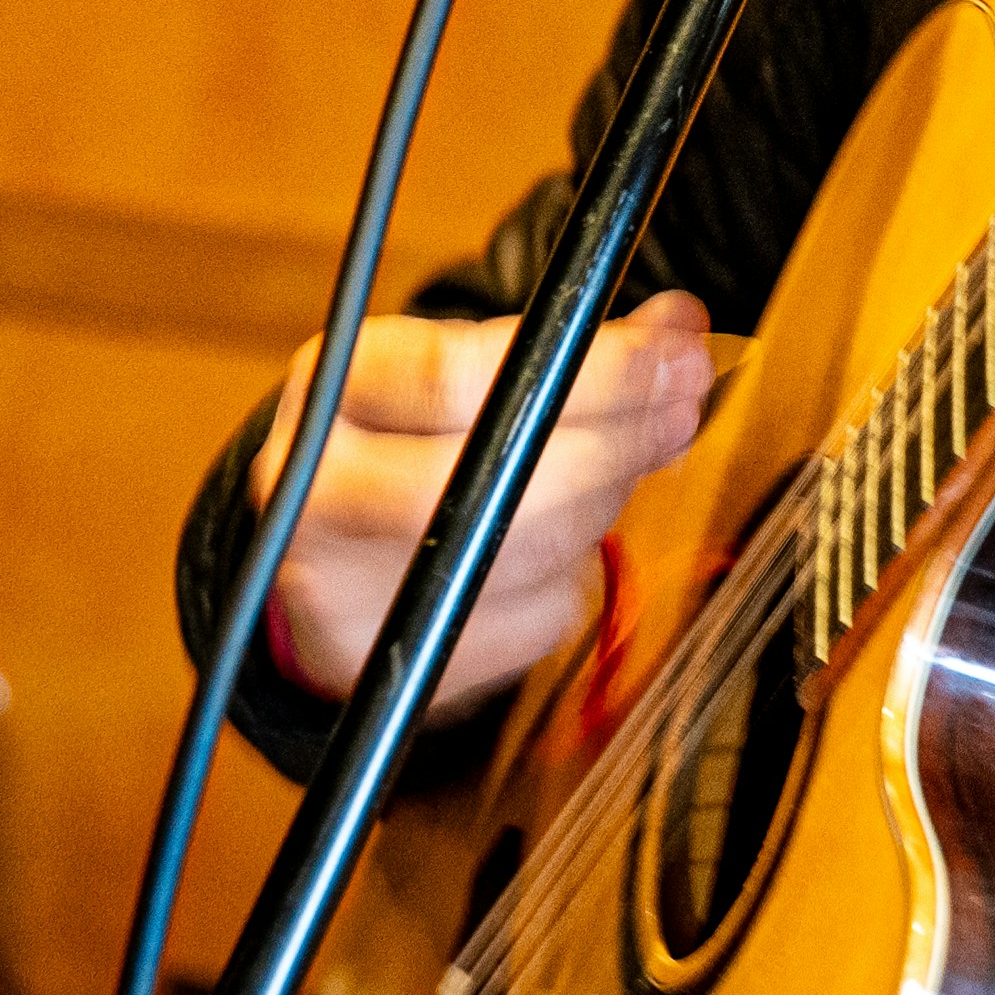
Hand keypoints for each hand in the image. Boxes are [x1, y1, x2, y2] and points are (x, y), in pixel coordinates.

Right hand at [252, 294, 710, 707]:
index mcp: (335, 393)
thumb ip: (563, 343)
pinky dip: (573, 574)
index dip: (587, 369)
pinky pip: (533, 621)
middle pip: (499, 476)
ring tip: (634, 460)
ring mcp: (343, 594)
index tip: (669, 356)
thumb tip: (678, 328)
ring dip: (605, 499)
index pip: (463, 377)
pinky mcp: (391, 666)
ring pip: (527, 551)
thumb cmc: (401, 435)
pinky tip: (569, 535)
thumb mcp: (454, 361)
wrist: (315, 543)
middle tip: (680, 409)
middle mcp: (320, 495)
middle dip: (617, 439)